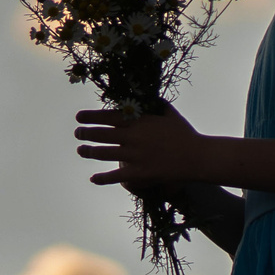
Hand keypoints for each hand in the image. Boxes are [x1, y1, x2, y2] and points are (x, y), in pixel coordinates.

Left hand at [75, 106, 205, 187]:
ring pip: (104, 153)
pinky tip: (93, 178)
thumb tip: (148, 97)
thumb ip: (156, 104)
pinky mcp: (139, 173)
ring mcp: (134, 156)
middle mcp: (133, 137)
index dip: (91, 116)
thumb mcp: (170, 113)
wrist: (197, 157)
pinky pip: (115, 176)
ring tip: (80, 150)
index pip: (109, 116)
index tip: (79, 116)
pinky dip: (102, 178)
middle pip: (102, 134)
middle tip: (78, 133)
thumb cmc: (185, 134)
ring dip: (89, 151)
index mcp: (140, 121)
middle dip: (86, 133)